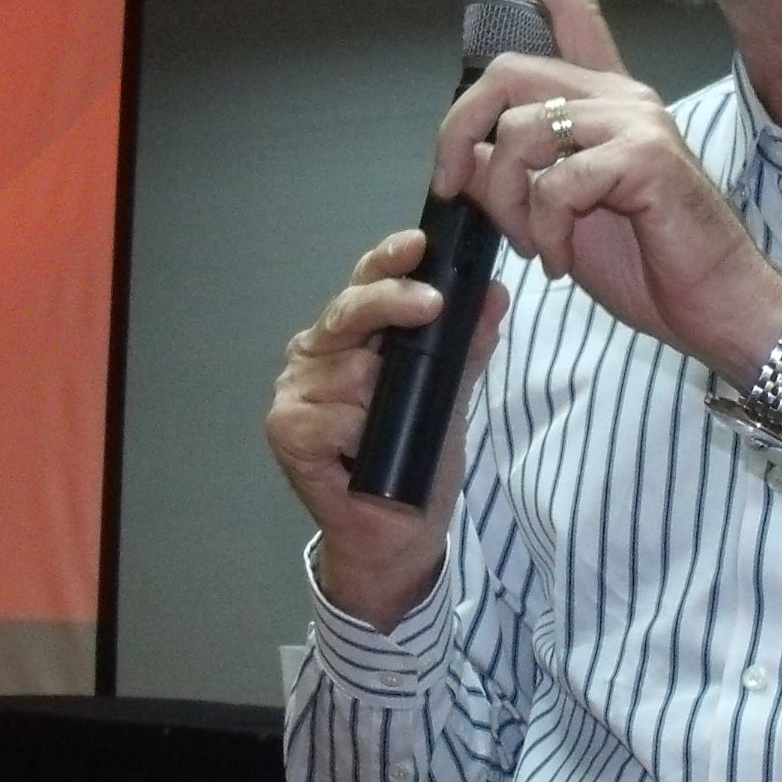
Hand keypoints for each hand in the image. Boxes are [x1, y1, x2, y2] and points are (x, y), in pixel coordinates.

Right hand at [266, 228, 508, 627]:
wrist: (399, 536)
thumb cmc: (419, 461)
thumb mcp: (452, 397)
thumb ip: (467, 348)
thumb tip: (496, 294)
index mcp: (352, 337)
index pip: (367, 283)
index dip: (390, 261)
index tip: (419, 245)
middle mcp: (315, 354)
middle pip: (348, 311)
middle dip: (391, 304)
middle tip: (432, 305)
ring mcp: (294, 391)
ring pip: (345, 369)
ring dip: (379, 397)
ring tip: (390, 428)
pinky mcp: (285, 430)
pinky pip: (331, 417)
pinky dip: (357, 433)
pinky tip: (363, 451)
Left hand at [431, 0, 781, 385]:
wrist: (715, 304)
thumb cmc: (648, 262)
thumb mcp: (559, 216)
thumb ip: (515, 178)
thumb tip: (464, 157)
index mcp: (606, 100)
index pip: (569, 8)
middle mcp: (622, 96)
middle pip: (507, 73)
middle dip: (459, 131)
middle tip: (454, 188)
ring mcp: (635, 121)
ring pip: (520, 134)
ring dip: (510, 205)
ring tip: (539, 244)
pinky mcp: (646, 157)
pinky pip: (556, 184)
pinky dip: (544, 233)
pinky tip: (563, 261)